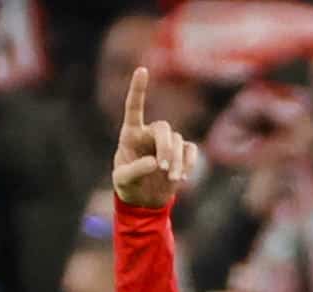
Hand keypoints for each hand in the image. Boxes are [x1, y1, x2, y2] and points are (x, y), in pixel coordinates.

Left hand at [113, 67, 198, 208]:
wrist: (143, 200)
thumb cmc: (127, 187)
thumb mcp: (122, 181)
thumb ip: (135, 170)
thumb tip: (156, 162)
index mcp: (130, 135)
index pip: (134, 108)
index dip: (138, 89)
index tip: (142, 70)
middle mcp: (149, 134)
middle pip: (163, 129)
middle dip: (166, 148)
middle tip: (163, 168)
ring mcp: (167, 142)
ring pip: (177, 142)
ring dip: (176, 161)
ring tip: (172, 180)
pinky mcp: (181, 153)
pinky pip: (190, 150)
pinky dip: (188, 162)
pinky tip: (182, 177)